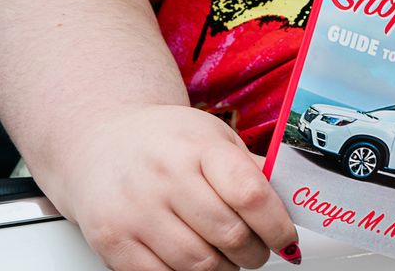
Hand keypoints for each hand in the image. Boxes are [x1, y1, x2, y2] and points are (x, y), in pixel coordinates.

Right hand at [43, 103, 299, 269]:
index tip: (285, 237)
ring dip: (226, 269)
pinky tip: (196, 261)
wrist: (101, 143)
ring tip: (228, 256)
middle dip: (256, 253)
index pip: (250, 194)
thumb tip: (294, 204)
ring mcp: (135, 211)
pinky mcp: (113, 242)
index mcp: (196, 146)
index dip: (277, 225)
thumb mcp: (212, 137)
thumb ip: (250, 170)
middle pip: (230, 237)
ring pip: (201, 266)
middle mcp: (163, 176)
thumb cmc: (163, 141)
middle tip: (258, 250)